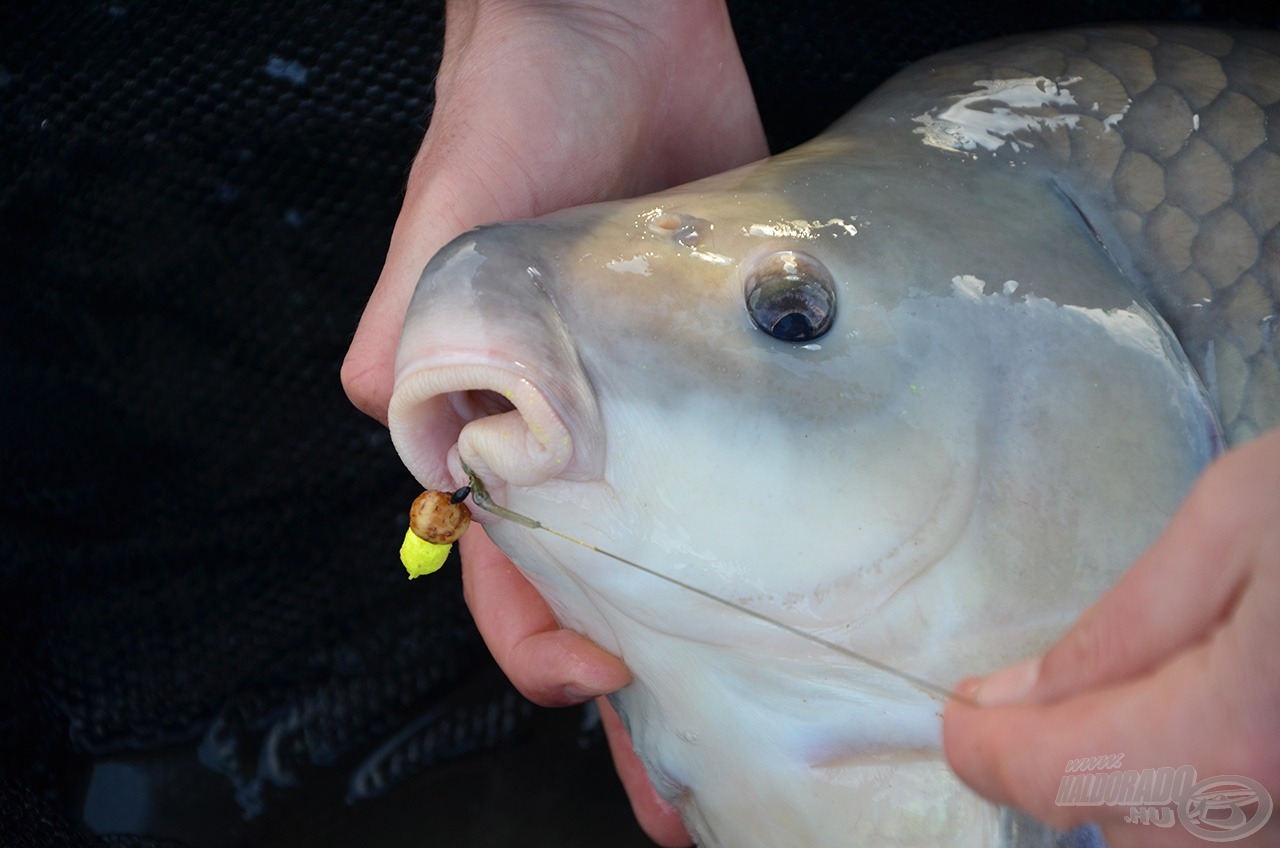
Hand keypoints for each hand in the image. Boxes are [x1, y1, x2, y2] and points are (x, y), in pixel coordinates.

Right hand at [341, 2, 765, 843]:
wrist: (619, 16)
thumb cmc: (519, 93)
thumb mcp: (455, 203)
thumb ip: (419, 311)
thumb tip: (399, 418)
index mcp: (492, 400)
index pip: (497, 549)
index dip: (534, 625)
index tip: (593, 674)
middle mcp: (576, 409)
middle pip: (594, 564)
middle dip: (630, 652)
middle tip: (693, 735)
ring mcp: (656, 387)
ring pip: (673, 526)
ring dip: (702, 604)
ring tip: (762, 679)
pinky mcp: (723, 347)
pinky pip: (745, 448)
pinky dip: (766, 512)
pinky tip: (809, 560)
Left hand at [944, 426, 1279, 846]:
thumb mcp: (1233, 524)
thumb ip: (1118, 628)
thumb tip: (1013, 697)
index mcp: (1233, 736)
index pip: (1052, 777)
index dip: (985, 749)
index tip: (957, 715)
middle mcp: (1278, 819)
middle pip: (1113, 819)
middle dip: (1066, 756)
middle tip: (1056, 688)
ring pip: (1178, 837)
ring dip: (1139, 776)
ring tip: (1162, 689)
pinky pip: (1240, 828)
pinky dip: (1205, 785)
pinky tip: (1229, 711)